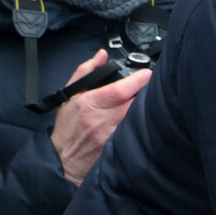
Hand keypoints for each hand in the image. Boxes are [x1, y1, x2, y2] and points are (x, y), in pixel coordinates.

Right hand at [49, 49, 150, 185]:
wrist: (65, 159)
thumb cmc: (67, 126)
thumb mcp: (69, 95)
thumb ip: (85, 72)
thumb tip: (101, 55)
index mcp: (89, 104)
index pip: (119, 90)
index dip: (137, 80)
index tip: (147, 74)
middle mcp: (102, 120)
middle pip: (135, 102)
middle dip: (145, 93)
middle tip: (150, 88)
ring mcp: (112, 135)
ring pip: (138, 117)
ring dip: (145, 108)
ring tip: (147, 102)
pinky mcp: (119, 146)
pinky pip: (136, 131)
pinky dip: (141, 123)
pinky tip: (142, 119)